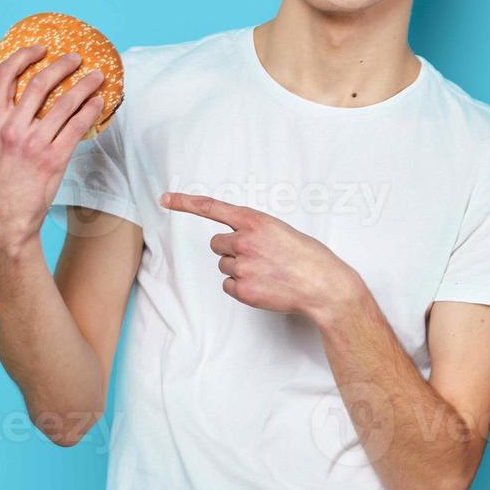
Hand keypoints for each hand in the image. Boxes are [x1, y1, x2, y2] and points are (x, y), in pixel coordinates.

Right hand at [0, 46, 106, 251]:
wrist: (6, 214)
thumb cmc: (3, 177)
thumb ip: (8, 118)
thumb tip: (29, 94)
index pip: (5, 75)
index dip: (24, 55)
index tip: (40, 48)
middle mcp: (13, 127)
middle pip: (40, 82)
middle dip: (61, 65)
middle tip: (76, 58)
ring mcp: (34, 142)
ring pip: (64, 102)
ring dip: (84, 84)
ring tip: (96, 76)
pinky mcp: (54, 158)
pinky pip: (77, 125)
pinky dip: (91, 109)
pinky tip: (99, 102)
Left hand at [160, 192, 364, 322]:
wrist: (324, 286)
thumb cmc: (309, 257)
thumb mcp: (282, 231)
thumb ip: (256, 230)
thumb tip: (237, 239)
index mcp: (255, 221)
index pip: (212, 208)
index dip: (185, 202)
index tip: (165, 199)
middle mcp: (244, 241)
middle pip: (216, 244)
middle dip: (231, 249)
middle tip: (257, 256)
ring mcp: (242, 267)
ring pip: (223, 266)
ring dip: (239, 269)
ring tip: (266, 272)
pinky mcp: (243, 290)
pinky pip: (228, 286)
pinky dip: (242, 287)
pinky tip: (264, 286)